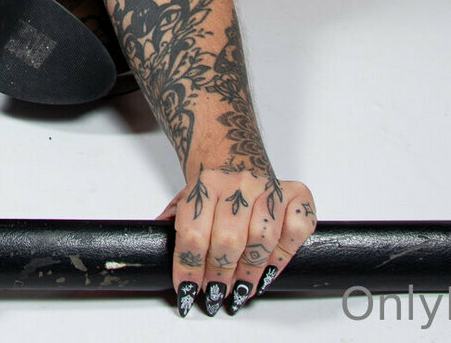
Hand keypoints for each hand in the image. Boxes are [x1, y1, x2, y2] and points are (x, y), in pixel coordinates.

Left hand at [158, 166, 315, 315]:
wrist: (237, 157)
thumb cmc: (213, 191)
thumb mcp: (185, 201)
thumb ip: (172, 223)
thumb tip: (152, 243)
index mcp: (206, 184)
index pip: (193, 234)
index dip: (189, 268)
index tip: (187, 290)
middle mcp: (239, 183)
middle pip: (227, 241)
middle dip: (219, 275)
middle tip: (214, 293)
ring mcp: (270, 188)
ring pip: (261, 240)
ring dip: (248, 272)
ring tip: (239, 288)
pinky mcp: (298, 195)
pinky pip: (296, 230)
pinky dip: (283, 256)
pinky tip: (267, 269)